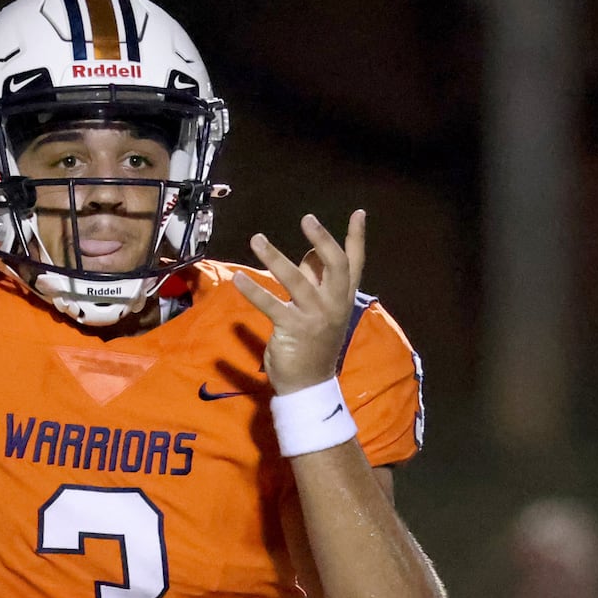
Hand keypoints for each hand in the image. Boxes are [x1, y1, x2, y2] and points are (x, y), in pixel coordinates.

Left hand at [232, 210, 365, 394]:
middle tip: (307, 218)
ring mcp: (315, 318)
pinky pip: (271, 305)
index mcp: (343, 298)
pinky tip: (239, 279)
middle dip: (323, 240)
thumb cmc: (313, 343)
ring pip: (297, 281)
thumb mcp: (321, 310)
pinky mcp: (293, 330)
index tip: (358, 212)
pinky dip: (254, 291)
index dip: (357, 237)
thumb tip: (309, 253)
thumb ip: (316, 281)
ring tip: (257, 239)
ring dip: (275, 257)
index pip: (354, 263)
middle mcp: (334, 305)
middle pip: (335, 266)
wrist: (309, 384)